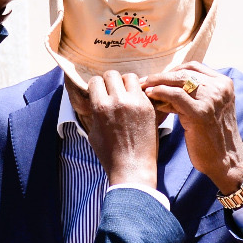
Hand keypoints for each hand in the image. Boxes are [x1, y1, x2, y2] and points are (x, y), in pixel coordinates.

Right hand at [79, 70, 159, 189]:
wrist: (132, 167)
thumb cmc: (109, 154)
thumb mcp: (93, 132)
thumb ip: (95, 112)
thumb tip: (96, 100)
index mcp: (101, 107)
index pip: (96, 80)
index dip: (96, 86)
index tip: (100, 93)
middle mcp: (118, 101)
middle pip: (112, 74)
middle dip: (110, 81)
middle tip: (113, 92)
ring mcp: (136, 103)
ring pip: (130, 77)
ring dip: (126, 83)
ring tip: (126, 95)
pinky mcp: (149, 108)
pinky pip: (143, 90)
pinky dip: (139, 93)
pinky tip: (137, 104)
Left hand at [142, 62, 242, 193]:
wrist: (225, 160)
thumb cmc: (212, 137)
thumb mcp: (207, 108)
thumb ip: (194, 94)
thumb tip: (165, 84)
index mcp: (224, 83)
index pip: (193, 67)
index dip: (172, 70)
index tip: (158, 78)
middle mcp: (220, 88)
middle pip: (184, 72)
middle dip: (161, 76)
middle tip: (144, 81)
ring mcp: (212, 99)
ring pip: (178, 80)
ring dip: (157, 82)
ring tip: (143, 88)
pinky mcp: (201, 112)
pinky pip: (174, 95)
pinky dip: (160, 92)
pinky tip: (150, 96)